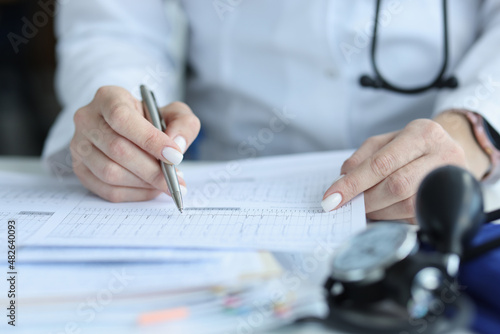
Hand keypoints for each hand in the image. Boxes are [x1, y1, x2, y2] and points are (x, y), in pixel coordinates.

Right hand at [70, 86, 200, 201]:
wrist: (131, 129)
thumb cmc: (152, 120)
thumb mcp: (174, 113)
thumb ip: (183, 123)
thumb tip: (177, 144)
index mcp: (108, 97)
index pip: (123, 118)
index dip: (149, 140)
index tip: (175, 156)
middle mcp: (87, 119)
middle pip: (117, 149)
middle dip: (151, 169)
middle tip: (176, 180)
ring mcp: (79, 146)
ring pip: (110, 173)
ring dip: (143, 183)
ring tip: (166, 184)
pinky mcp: (80, 169)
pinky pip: (107, 190)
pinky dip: (135, 194)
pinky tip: (152, 189)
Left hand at [321, 112, 489, 222]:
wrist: (451, 148)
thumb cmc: (413, 145)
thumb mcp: (386, 140)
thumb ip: (362, 157)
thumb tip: (343, 179)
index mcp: (423, 134)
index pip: (382, 163)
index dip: (354, 183)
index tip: (332, 197)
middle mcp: (442, 155)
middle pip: (395, 186)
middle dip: (365, 199)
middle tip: (347, 204)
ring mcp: (450, 181)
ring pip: (406, 205)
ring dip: (377, 211)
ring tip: (364, 206)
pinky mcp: (448, 202)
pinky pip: (413, 216)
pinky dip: (391, 217)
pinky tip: (381, 211)